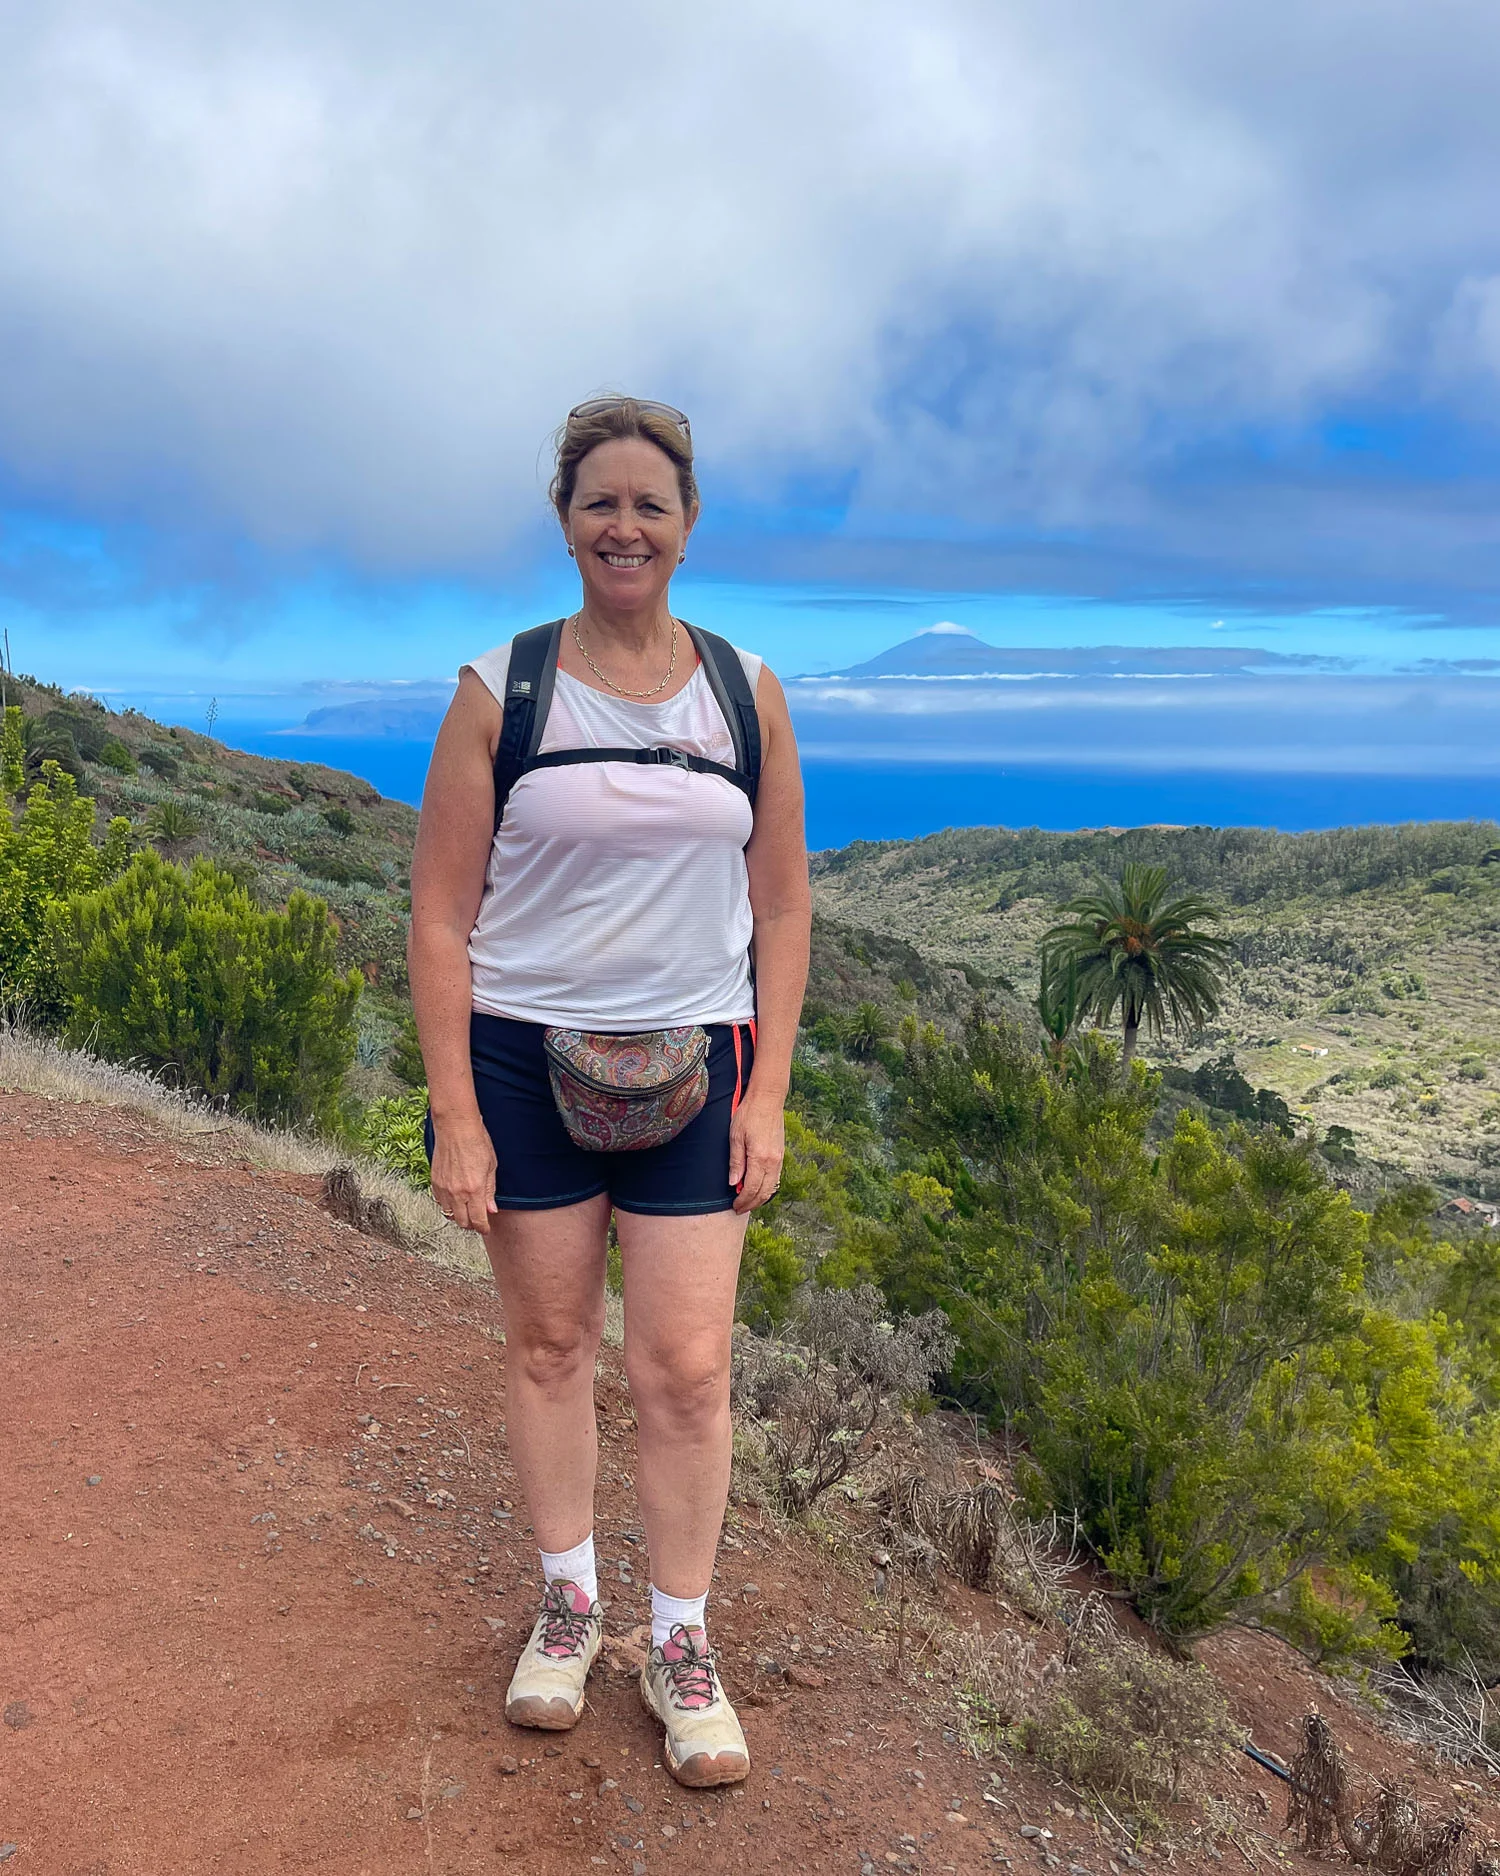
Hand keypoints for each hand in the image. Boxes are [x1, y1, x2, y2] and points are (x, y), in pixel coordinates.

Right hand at [429, 1115, 498, 1232]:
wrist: (455, 1127)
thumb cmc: (477, 1141)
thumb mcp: (491, 1166)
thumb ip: (490, 1191)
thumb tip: (491, 1209)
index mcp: (475, 1189)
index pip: (478, 1220)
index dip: (483, 1228)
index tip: (486, 1228)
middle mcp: (457, 1192)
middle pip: (462, 1222)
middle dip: (471, 1225)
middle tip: (478, 1220)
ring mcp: (444, 1188)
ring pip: (449, 1214)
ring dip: (459, 1216)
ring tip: (467, 1209)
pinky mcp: (434, 1182)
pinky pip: (440, 1202)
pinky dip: (448, 1205)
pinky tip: (455, 1198)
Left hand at [728, 1089, 784, 1213]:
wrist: (767, 1099)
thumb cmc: (748, 1114)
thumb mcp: (735, 1137)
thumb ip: (736, 1162)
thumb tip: (734, 1183)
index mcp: (760, 1158)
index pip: (751, 1188)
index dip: (742, 1200)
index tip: (734, 1206)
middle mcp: (773, 1161)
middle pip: (764, 1192)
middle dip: (751, 1204)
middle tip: (739, 1209)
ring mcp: (779, 1158)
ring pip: (772, 1187)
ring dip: (760, 1198)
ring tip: (748, 1202)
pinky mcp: (781, 1154)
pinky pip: (776, 1178)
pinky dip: (767, 1188)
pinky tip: (758, 1188)